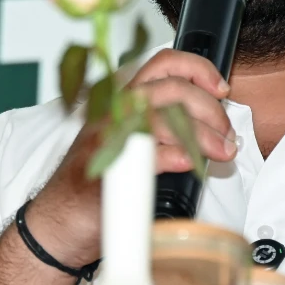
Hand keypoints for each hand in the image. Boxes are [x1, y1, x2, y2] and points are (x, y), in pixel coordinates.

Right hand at [27, 48, 235, 266]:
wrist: (59, 222)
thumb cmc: (94, 183)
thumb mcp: (128, 139)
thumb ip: (161, 122)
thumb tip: (211, 123)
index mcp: (120, 99)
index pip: (163, 63)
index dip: (198, 69)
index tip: (220, 89)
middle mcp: (113, 111)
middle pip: (173, 89)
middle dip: (210, 110)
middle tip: (225, 135)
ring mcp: (109, 138)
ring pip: (168, 118)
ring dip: (204, 136)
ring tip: (220, 153)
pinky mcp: (110, 168)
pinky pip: (153, 153)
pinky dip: (180, 155)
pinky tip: (191, 164)